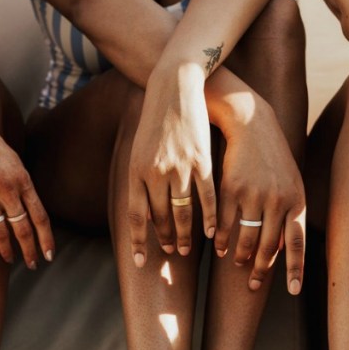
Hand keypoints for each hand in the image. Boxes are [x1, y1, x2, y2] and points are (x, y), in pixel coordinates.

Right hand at [0, 108, 54, 267]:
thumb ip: (24, 189)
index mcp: (23, 180)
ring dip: (7, 250)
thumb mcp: (15, 164)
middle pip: (23, 228)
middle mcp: (6, 188)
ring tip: (11, 259)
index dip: (46, 239)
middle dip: (30, 250)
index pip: (40, 217)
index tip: (49, 255)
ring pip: (0, 232)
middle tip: (33, 263)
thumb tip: (33, 215)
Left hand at [127, 66, 217, 264]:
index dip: (138, 240)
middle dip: (166, 239)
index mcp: (136, 171)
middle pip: (161, 217)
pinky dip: (210, 217)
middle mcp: (156, 173)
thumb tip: (145, 212)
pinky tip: (212, 231)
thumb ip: (140, 181)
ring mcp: (180, 167)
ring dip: (186, 234)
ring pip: (184, 211)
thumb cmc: (154, 120)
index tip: (140, 262)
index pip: (136, 215)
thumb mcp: (139, 150)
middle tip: (171, 254)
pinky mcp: (201, 161)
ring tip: (187, 249)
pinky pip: (207, 197)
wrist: (173, 87)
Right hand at [216, 103, 305, 294]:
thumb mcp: (291, 184)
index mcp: (296, 201)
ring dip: (239, 255)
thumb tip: (285, 249)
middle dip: (260, 270)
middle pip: (269, 247)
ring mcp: (254, 195)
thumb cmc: (274, 158)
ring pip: (246, 238)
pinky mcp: (231, 189)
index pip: (298, 243)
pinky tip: (216, 246)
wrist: (252, 124)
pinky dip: (219, 238)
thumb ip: (290, 214)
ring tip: (234, 261)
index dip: (295, 269)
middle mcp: (278, 201)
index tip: (293, 290)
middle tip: (253, 285)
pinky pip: (224, 224)